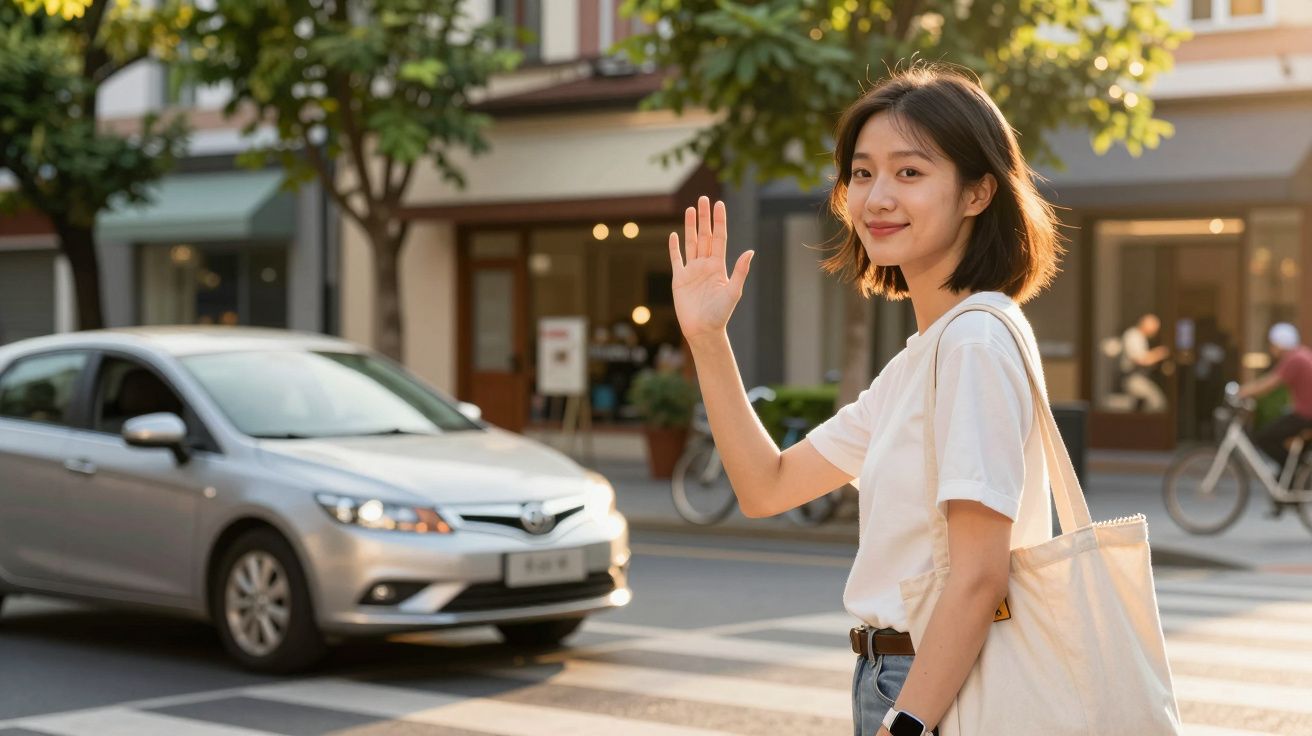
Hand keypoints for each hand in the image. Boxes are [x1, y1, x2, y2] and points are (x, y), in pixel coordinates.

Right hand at [668, 196, 753, 342]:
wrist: (703, 330)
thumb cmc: (720, 314)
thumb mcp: (733, 292)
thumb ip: (740, 271)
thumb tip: (750, 251)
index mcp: (719, 266)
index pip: (719, 238)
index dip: (719, 221)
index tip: (719, 205)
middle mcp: (706, 265)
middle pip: (705, 236)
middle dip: (704, 217)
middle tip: (703, 198)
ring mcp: (692, 271)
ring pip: (691, 243)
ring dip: (691, 226)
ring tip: (690, 209)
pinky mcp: (679, 279)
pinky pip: (676, 259)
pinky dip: (674, 247)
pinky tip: (674, 235)